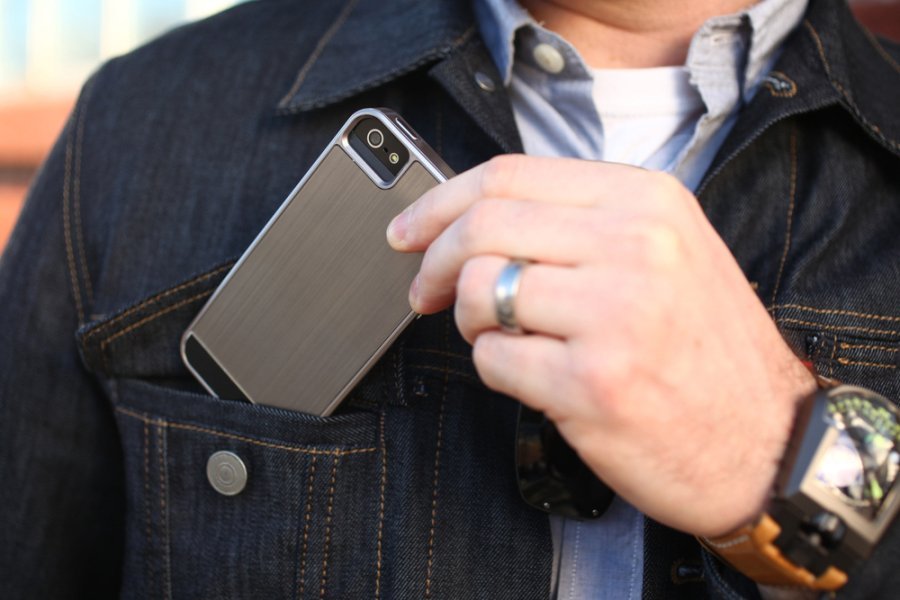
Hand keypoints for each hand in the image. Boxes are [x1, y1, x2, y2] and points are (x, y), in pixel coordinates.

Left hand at [387, 155, 816, 536]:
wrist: (767, 443)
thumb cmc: (706, 350)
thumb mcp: (668, 252)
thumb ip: (581, 223)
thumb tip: (475, 220)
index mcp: (647, 201)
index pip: (508, 175)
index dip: (440, 203)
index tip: (410, 231)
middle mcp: (635, 245)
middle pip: (483, 227)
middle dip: (432, 262)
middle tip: (424, 291)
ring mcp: (615, 315)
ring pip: (479, 291)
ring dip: (469, 321)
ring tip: (502, 339)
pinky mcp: (592, 384)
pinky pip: (493, 360)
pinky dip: (496, 371)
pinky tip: (535, 378)